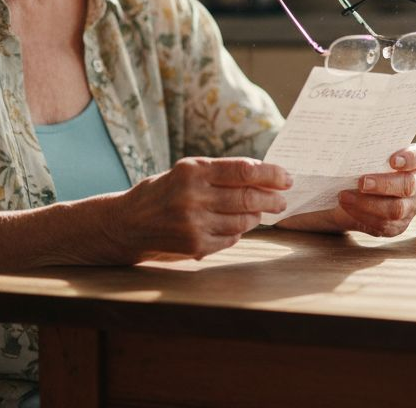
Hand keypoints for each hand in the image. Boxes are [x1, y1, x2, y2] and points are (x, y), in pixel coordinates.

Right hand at [109, 157, 290, 260]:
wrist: (129, 222)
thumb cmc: (166, 191)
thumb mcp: (188, 171)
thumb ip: (222, 173)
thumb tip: (266, 177)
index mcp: (193, 170)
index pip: (244, 170)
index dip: (271, 174)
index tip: (286, 178)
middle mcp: (193, 196)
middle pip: (248, 198)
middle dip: (272, 199)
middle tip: (282, 200)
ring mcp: (194, 223)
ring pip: (243, 221)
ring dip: (255, 216)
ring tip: (257, 211)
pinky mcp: (195, 245)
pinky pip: (231, 239)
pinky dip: (238, 232)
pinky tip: (233, 226)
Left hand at [278, 143, 415, 236]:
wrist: (351, 195)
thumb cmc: (359, 169)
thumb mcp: (362, 158)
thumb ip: (363, 151)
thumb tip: (344, 142)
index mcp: (411, 163)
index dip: (410, 158)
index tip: (393, 160)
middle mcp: (415, 184)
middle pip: (407, 185)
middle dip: (383, 184)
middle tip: (361, 182)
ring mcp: (409, 207)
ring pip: (396, 209)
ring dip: (368, 204)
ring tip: (345, 197)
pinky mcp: (398, 225)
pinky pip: (384, 225)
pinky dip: (363, 216)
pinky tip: (348, 209)